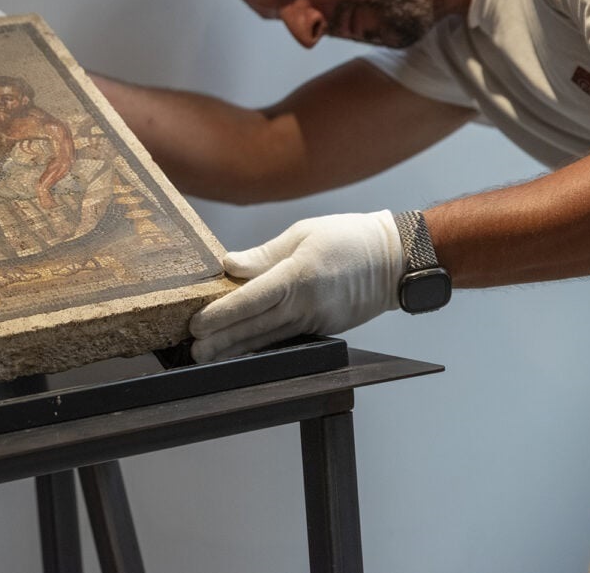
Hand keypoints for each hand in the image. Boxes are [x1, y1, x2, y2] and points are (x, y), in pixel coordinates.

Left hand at [190, 210, 402, 361]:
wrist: (396, 260)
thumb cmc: (349, 238)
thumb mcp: (303, 233)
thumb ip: (264, 255)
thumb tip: (229, 264)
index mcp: (298, 276)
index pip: (251, 299)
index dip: (222, 313)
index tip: (196, 323)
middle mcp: (305, 304)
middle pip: (254, 326)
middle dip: (221, 340)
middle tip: (192, 351)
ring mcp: (315, 320)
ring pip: (268, 337)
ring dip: (235, 348)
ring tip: (207, 356)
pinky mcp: (323, 328)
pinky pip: (285, 337)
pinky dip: (260, 345)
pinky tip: (240, 351)